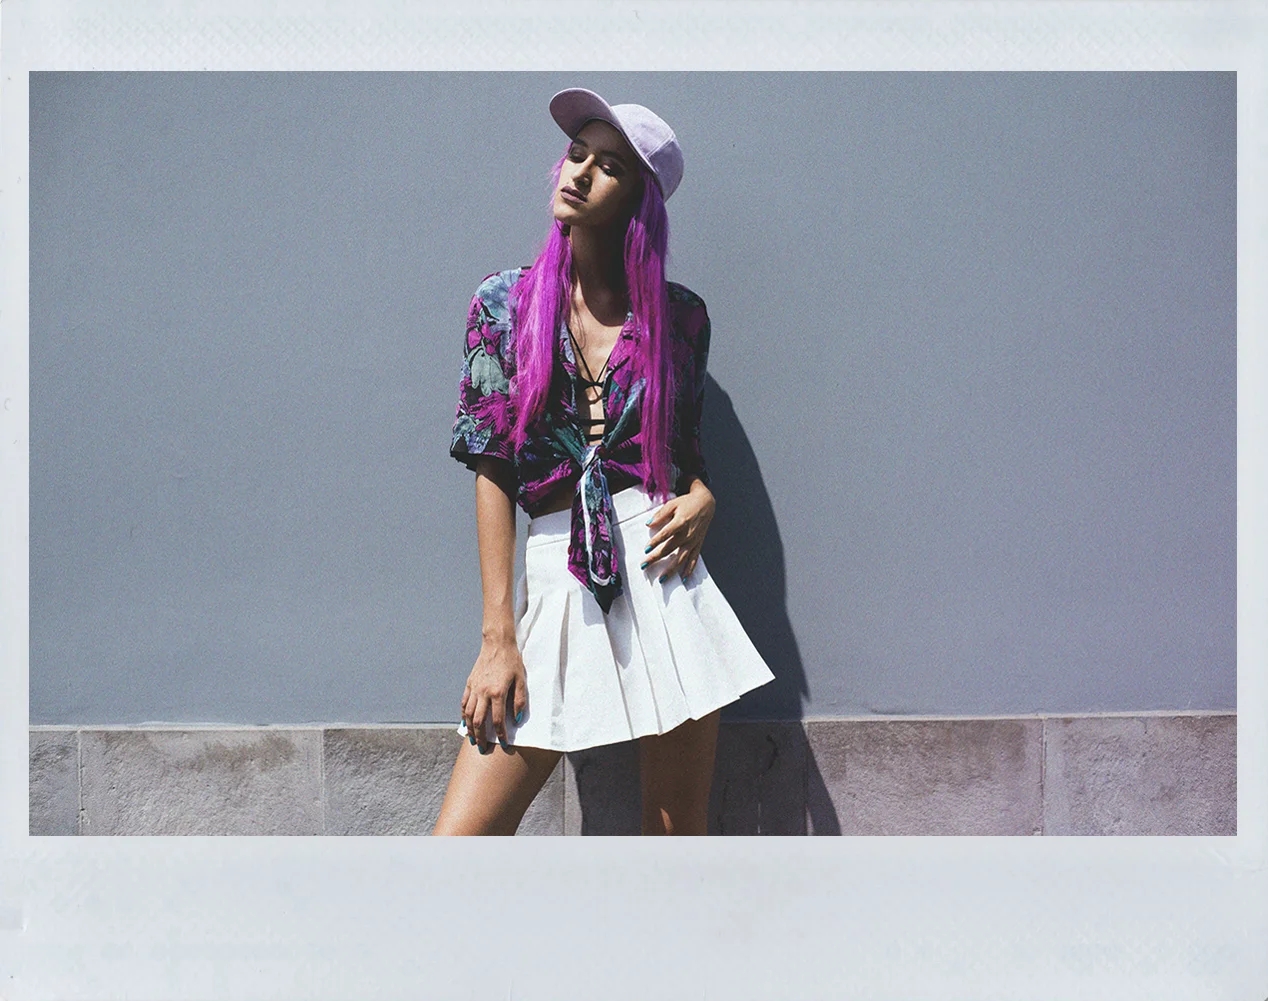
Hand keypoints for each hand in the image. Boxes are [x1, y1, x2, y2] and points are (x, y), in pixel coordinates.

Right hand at [461, 634, 526, 752]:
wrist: (497, 644)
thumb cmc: (512, 661)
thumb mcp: (521, 680)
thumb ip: (519, 700)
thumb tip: (517, 719)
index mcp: (497, 693)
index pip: (497, 720)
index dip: (500, 735)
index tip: (504, 744)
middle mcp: (483, 692)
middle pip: (479, 721)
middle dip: (481, 737)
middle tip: (484, 749)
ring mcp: (474, 688)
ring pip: (468, 714)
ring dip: (470, 729)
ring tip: (474, 740)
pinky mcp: (469, 684)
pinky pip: (464, 703)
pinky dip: (463, 715)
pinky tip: (466, 723)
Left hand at [641, 481, 714, 582]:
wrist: (706, 504)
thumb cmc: (687, 503)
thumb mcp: (672, 504)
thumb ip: (660, 514)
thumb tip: (648, 524)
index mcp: (681, 522)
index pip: (666, 534)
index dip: (656, 541)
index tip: (646, 549)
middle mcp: (688, 533)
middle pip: (670, 548)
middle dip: (656, 558)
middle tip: (644, 566)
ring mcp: (694, 541)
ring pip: (681, 558)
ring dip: (671, 569)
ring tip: (661, 579)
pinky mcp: (698, 545)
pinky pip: (694, 559)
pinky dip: (689, 570)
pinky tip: (683, 579)